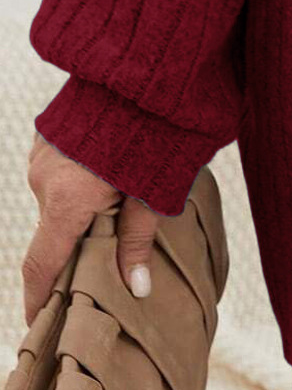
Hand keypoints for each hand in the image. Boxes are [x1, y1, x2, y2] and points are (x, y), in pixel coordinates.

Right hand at [23, 131, 161, 324]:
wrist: (145, 67)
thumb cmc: (157, 131)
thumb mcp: (155, 192)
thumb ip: (138, 240)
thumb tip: (135, 289)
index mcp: (67, 199)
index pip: (42, 263)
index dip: (37, 297)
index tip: (36, 322)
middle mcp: (44, 178)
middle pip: (55, 230)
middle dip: (74, 246)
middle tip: (99, 261)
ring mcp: (42, 154)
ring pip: (56, 199)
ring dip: (79, 209)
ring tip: (115, 206)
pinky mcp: (47, 135)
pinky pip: (57, 172)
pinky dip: (76, 183)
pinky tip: (106, 176)